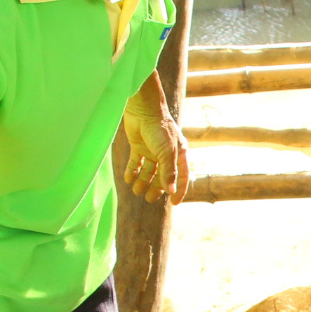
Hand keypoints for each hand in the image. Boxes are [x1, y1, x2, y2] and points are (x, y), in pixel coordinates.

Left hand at [123, 74, 189, 205]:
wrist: (142, 108)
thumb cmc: (159, 128)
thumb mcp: (166, 152)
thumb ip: (168, 172)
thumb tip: (171, 192)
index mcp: (178, 153)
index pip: (182, 176)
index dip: (179, 189)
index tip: (174, 203)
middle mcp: (166, 152)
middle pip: (163, 176)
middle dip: (156, 188)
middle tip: (148, 198)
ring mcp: (151, 149)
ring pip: (148, 171)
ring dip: (143, 181)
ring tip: (136, 190)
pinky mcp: (138, 145)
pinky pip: (136, 162)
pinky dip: (132, 171)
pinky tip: (128, 179)